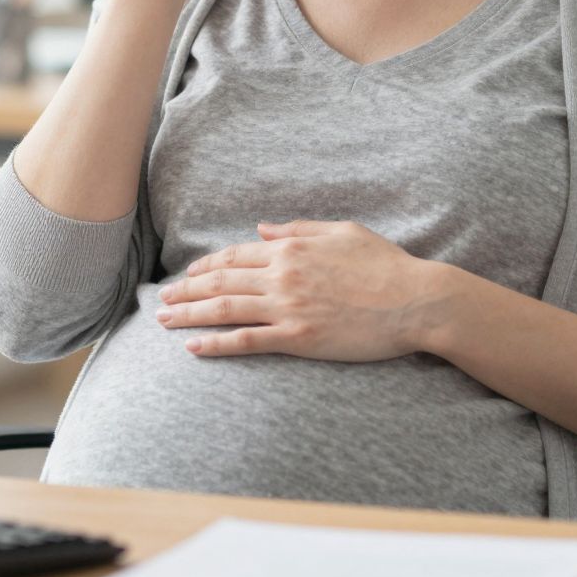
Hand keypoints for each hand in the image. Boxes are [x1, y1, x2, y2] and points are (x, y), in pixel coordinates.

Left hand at [156, 220, 441, 361]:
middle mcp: (284, 275)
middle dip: (187, 290)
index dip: (208, 265)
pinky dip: (217, 344)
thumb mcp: (343, 232)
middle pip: (222, 281)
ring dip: (190, 314)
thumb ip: (300, 229)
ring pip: (226, 309)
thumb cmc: (385, 265)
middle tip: (162, 300)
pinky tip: (194, 348)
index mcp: (293, 248)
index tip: (189, 274)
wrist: (414, 300)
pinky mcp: (298, 337)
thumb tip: (263, 229)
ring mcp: (289, 307)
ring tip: (164, 320)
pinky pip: (247, 341)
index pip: (237, 254)